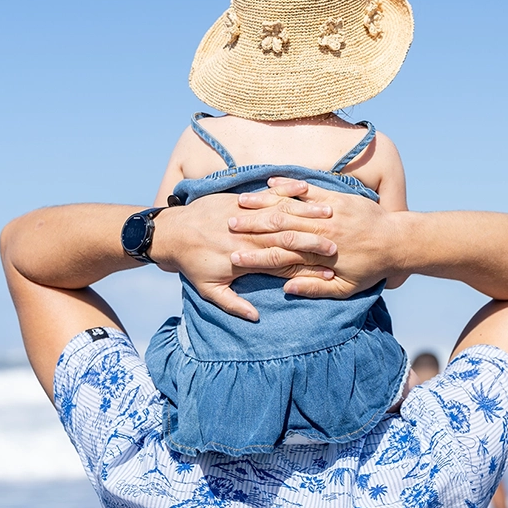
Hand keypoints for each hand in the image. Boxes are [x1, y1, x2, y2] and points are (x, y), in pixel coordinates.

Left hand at [148, 181, 334, 322]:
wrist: (169, 233)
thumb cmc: (190, 264)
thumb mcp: (208, 289)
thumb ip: (233, 304)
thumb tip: (256, 317)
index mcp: (245, 259)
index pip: (283, 262)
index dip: (308, 267)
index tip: (331, 271)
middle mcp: (246, 236)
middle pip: (286, 236)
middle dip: (314, 238)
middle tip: (339, 242)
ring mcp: (242, 215)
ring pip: (279, 212)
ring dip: (306, 212)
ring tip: (329, 212)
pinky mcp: (235, 199)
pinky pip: (264, 195)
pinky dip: (285, 192)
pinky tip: (304, 190)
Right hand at [223, 178, 404, 298]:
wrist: (398, 242)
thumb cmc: (372, 268)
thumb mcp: (347, 288)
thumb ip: (316, 289)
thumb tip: (287, 289)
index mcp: (319, 255)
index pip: (281, 256)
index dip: (255, 257)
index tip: (233, 257)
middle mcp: (321, 232)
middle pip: (279, 228)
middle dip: (251, 227)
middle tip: (226, 227)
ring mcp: (328, 212)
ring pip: (289, 206)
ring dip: (263, 204)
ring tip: (239, 204)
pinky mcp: (335, 197)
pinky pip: (308, 189)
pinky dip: (289, 185)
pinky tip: (270, 181)